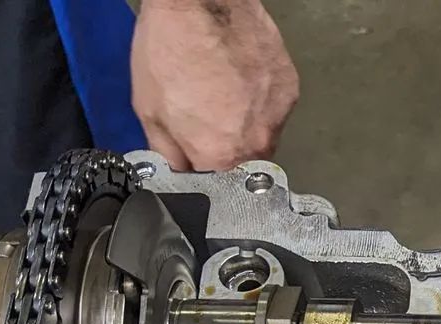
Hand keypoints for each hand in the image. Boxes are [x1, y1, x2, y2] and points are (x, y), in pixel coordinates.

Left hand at [130, 0, 298, 170]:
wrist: (202, 2)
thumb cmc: (171, 48)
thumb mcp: (149, 109)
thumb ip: (168, 152)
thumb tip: (178, 170)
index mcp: (221, 156)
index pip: (216, 188)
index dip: (202, 173)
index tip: (193, 159)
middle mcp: (257, 144)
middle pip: (244, 167)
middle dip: (225, 152)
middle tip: (206, 122)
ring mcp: (279, 116)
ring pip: (262, 137)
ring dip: (245, 127)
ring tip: (223, 95)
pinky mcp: (290, 90)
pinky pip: (274, 110)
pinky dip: (258, 102)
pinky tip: (239, 78)